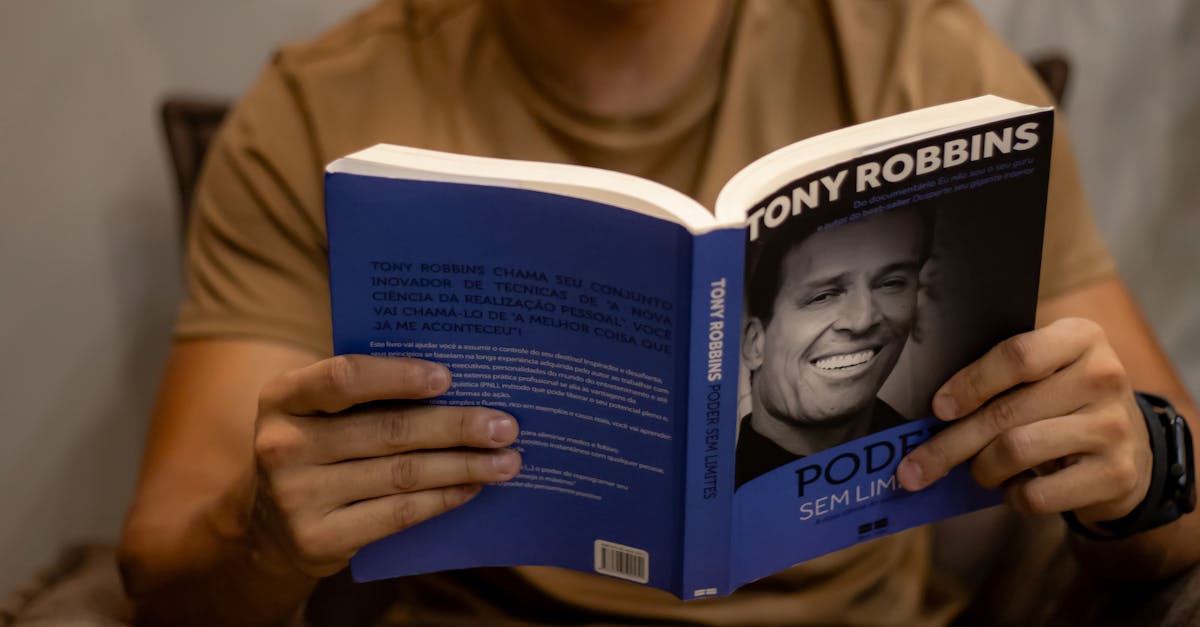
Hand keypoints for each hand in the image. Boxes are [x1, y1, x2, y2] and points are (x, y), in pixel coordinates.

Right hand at [250, 355, 520, 577]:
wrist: (272, 524)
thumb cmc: (319, 446)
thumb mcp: (321, 411)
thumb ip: (369, 391)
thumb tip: (463, 383)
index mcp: (283, 397)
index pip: (344, 378)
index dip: (398, 376)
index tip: (449, 377)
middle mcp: (282, 445)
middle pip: (388, 431)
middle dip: (457, 426)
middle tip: (506, 426)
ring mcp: (296, 496)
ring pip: (401, 475)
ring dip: (464, 466)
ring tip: (507, 461)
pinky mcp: (318, 539)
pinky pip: (397, 514)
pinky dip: (442, 499)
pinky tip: (472, 487)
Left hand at [897, 318, 1152, 526]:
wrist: (1128, 449)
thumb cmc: (1062, 402)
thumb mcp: (1044, 373)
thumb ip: (998, 376)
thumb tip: (930, 411)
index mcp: (1081, 337)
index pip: (1017, 356)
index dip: (970, 384)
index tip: (937, 408)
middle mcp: (1103, 376)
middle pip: (1005, 412)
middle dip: (949, 445)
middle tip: (914, 469)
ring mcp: (1113, 426)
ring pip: (1016, 451)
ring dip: (982, 469)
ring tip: (979, 471)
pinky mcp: (1115, 474)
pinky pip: (1038, 494)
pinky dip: (1013, 495)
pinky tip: (1015, 486)